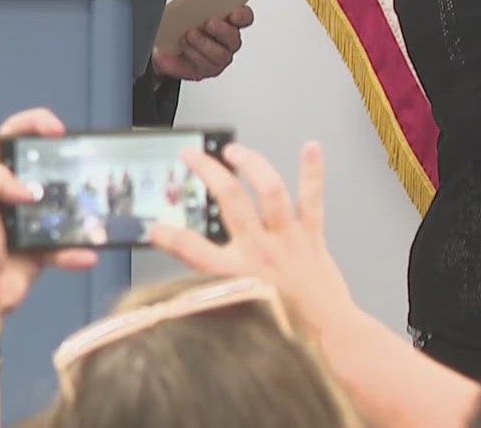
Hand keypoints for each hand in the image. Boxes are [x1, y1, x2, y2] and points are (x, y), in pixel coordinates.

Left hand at [0, 107, 96, 318]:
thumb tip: (31, 190)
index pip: (9, 138)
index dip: (32, 124)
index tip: (56, 129)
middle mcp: (9, 195)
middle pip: (42, 166)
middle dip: (63, 162)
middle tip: (81, 162)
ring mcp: (28, 221)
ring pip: (61, 203)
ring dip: (77, 207)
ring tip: (90, 210)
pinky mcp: (42, 247)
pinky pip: (66, 244)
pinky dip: (76, 251)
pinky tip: (84, 255)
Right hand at [148, 140, 355, 334]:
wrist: (327, 333)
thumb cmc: (284, 324)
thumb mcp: (238, 306)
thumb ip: (217, 282)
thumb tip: (194, 264)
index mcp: (235, 274)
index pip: (193, 251)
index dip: (170, 236)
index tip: (154, 225)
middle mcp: (259, 251)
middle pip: (230, 200)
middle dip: (208, 171)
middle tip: (191, 155)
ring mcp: (287, 240)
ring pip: (270, 190)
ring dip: (251, 163)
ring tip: (234, 150)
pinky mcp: (311, 237)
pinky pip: (311, 198)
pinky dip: (312, 171)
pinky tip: (311, 147)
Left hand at [153, 5, 253, 80]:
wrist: (161, 47)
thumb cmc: (177, 25)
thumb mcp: (183, 8)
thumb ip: (194, 4)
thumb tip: (195, 2)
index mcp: (227, 21)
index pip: (244, 18)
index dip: (242, 16)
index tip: (234, 13)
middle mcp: (226, 41)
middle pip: (234, 38)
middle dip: (222, 30)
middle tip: (208, 23)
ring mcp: (217, 58)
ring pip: (220, 55)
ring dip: (203, 44)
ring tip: (188, 35)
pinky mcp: (204, 71)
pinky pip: (203, 66)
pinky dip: (192, 55)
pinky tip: (182, 47)